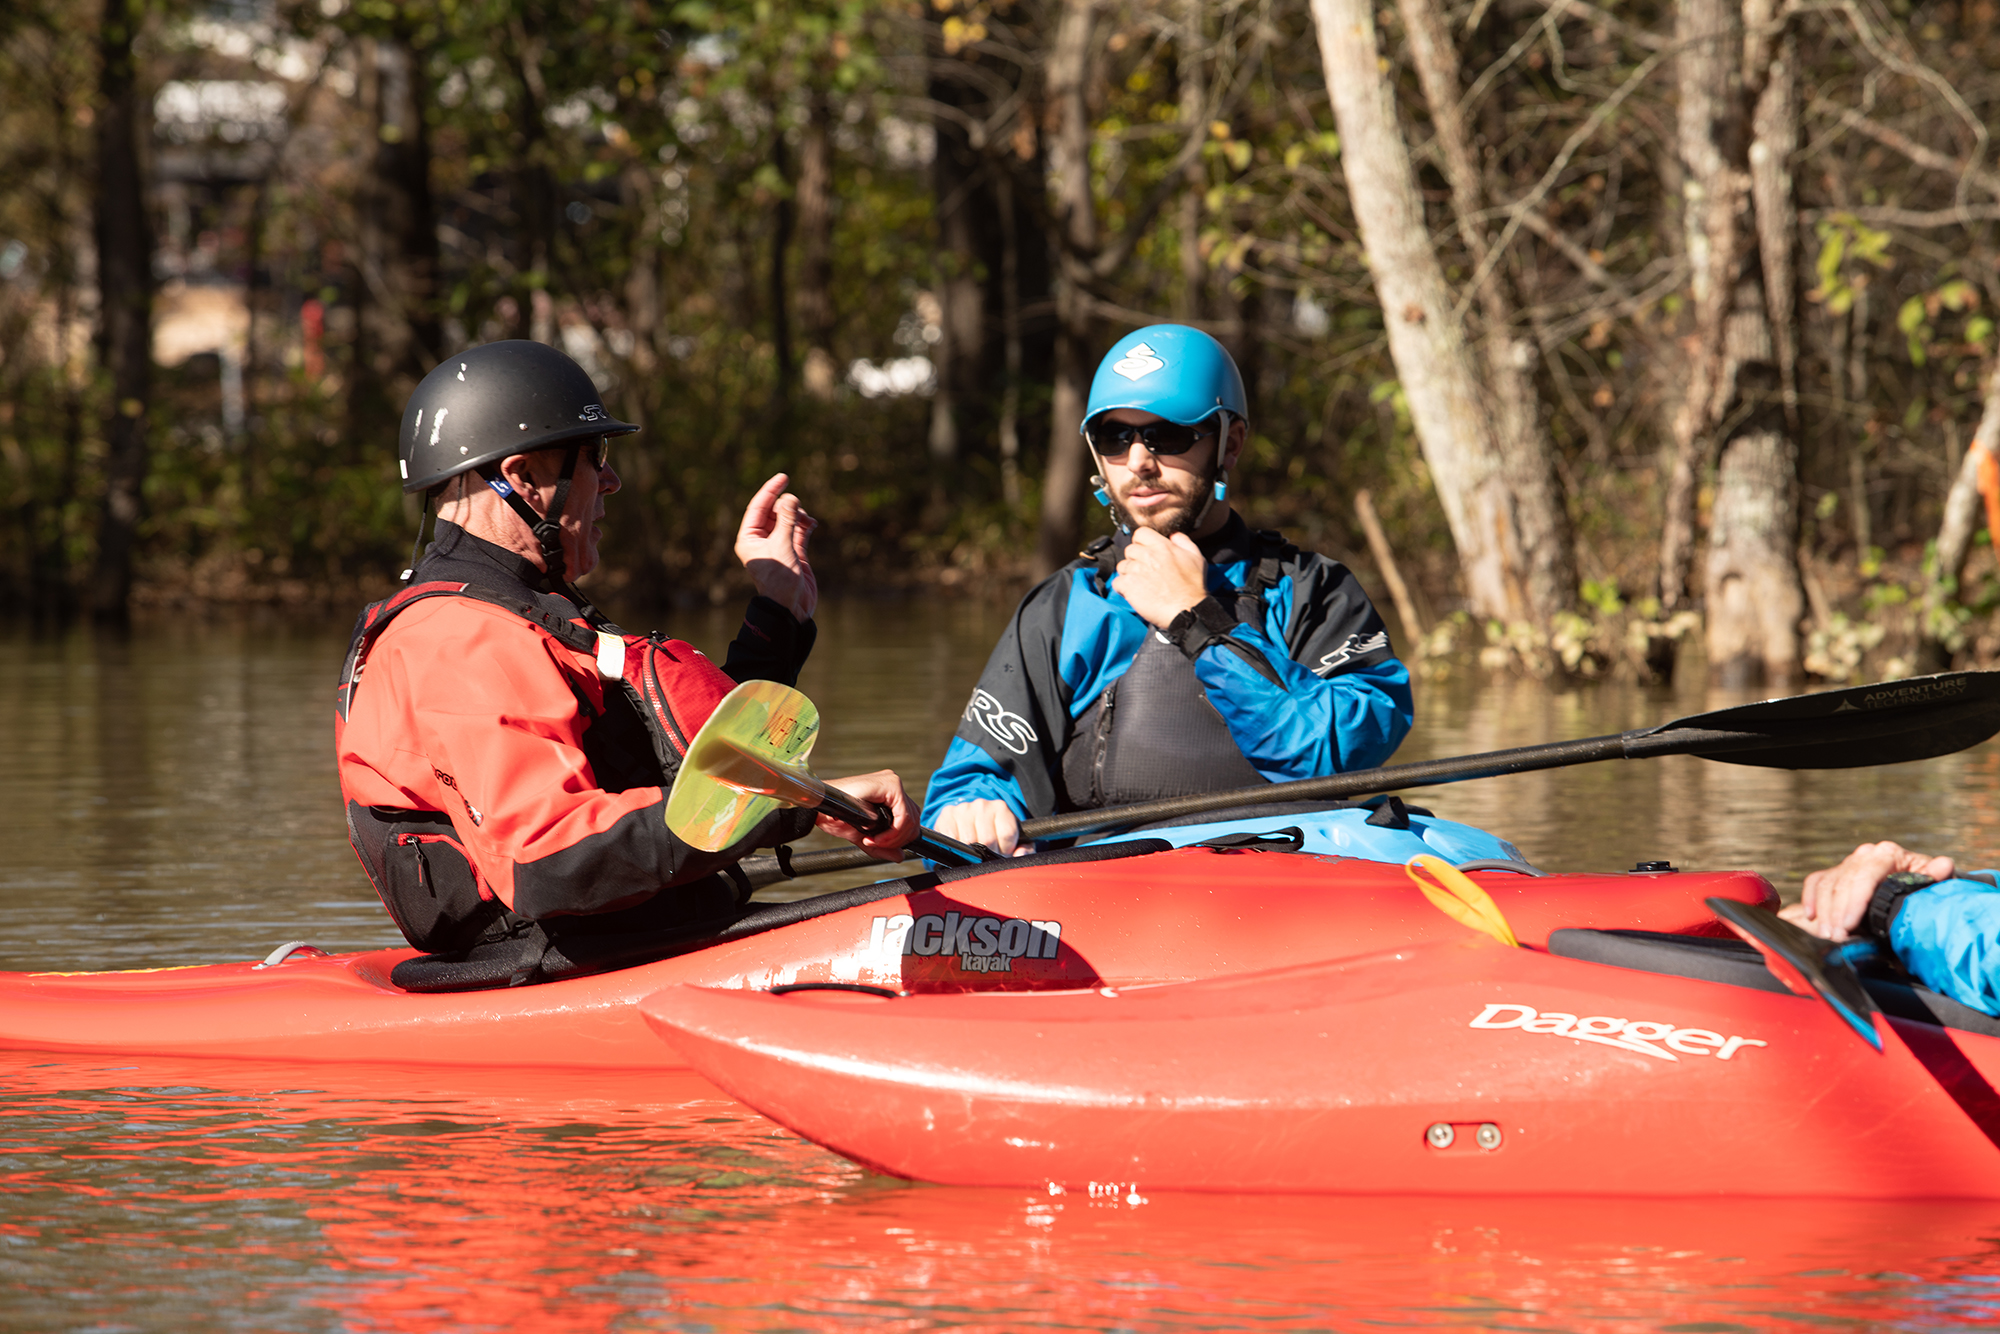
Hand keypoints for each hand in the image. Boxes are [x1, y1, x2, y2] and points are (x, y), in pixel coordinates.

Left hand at [735, 473, 817, 621]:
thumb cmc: (780, 580)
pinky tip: (811, 524)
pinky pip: (798, 529)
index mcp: (749, 538)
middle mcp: (762, 540)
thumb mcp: (783, 547)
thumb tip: (791, 497)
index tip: (784, 477)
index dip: (770, 490)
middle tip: (798, 509)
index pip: (758, 507)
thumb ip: (787, 520)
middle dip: (787, 506)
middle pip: (774, 511)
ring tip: (806, 521)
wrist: (791, 607)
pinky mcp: (793, 551)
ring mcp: (778, 545)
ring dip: (798, 515)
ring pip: (787, 519)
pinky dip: (804, 524)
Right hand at [817, 770, 918, 860]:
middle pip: (913, 819)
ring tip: (873, 841)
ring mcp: (892, 783)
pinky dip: (893, 832)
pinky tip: (876, 837)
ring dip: (894, 838)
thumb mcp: (864, 834)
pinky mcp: (891, 784)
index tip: (880, 845)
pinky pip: (903, 815)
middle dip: (898, 839)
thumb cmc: (837, 816)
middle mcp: (893, 785)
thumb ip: (883, 846)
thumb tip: (900, 856)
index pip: (910, 819)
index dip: (899, 838)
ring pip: (911, 818)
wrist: (821, 808)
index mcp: (889, 793)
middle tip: (877, 844)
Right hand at [932, 799, 1028, 856]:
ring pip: (968, 841)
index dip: (1005, 850)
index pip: (1006, 835)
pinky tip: (962, 847)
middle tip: (988, 855)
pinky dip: (957, 849)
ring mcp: (963, 809)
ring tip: (975, 851)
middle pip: (987, 840)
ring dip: (972, 853)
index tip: (1003, 851)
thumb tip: (1020, 856)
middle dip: (988, 854)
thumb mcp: (1016, 842)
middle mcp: (982, 804)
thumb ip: (1025, 850)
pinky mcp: (946, 815)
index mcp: (1001, 808)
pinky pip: (951, 839)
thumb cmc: (997, 836)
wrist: (973, 823)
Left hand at [1115, 527, 1209, 629]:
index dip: (1141, 542)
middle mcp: (1148, 556)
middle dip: (1135, 559)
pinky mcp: (1129, 586)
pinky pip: (1117, 582)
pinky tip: (1134, 593)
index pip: (1140, 533)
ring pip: (1122, 566)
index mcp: (1162, 546)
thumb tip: (1173, 534)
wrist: (1187, 610)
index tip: (1146, 551)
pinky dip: (1122, 588)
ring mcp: (1136, 571)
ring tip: (1141, 584)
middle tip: (1145, 571)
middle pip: (1129, 550)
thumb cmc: (1193, 587)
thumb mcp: (1196, 558)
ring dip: (1129, 574)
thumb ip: (1183, 541)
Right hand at [1780, 840, 1954, 941]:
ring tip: (1828, 934)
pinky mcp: (1836, 872)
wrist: (1918, 882)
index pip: (1863, 876)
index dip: (1853, 902)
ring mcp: (1849, 863)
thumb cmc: (1924, 884)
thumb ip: (1936, 875)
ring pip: (1826, 885)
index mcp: (1887, 854)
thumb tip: (1943, 866)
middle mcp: (1865, 854)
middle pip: (1841, 883)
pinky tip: (1811, 917)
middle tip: (1837, 936)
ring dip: (1824, 912)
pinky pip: (1816, 882)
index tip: (1848, 925)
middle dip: (1837, 912)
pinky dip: (1810, 899)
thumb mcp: (1932, 882)